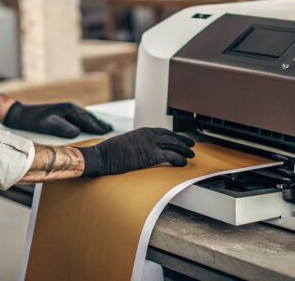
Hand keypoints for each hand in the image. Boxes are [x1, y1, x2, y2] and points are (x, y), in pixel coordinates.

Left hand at [2, 101, 112, 137]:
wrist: (19, 115)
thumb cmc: (33, 120)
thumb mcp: (47, 125)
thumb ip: (63, 128)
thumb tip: (77, 133)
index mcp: (69, 109)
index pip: (88, 120)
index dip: (99, 127)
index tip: (109, 132)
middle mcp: (70, 108)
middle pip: (89, 118)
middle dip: (100, 124)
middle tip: (113, 131)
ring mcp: (66, 111)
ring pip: (84, 118)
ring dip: (94, 124)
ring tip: (104, 129)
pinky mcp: (62, 116)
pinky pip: (79, 120)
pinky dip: (86, 124)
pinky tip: (88, 129)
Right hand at [76, 128, 195, 176]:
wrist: (102, 156)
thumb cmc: (109, 152)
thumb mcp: (125, 143)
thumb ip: (137, 144)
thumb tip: (141, 151)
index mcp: (142, 131)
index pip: (163, 132)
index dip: (174, 136)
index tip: (180, 139)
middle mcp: (148, 135)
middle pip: (171, 137)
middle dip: (183, 141)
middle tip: (191, 145)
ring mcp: (149, 144)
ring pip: (173, 145)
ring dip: (184, 150)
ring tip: (191, 155)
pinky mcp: (149, 155)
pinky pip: (170, 156)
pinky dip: (179, 159)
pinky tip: (183, 163)